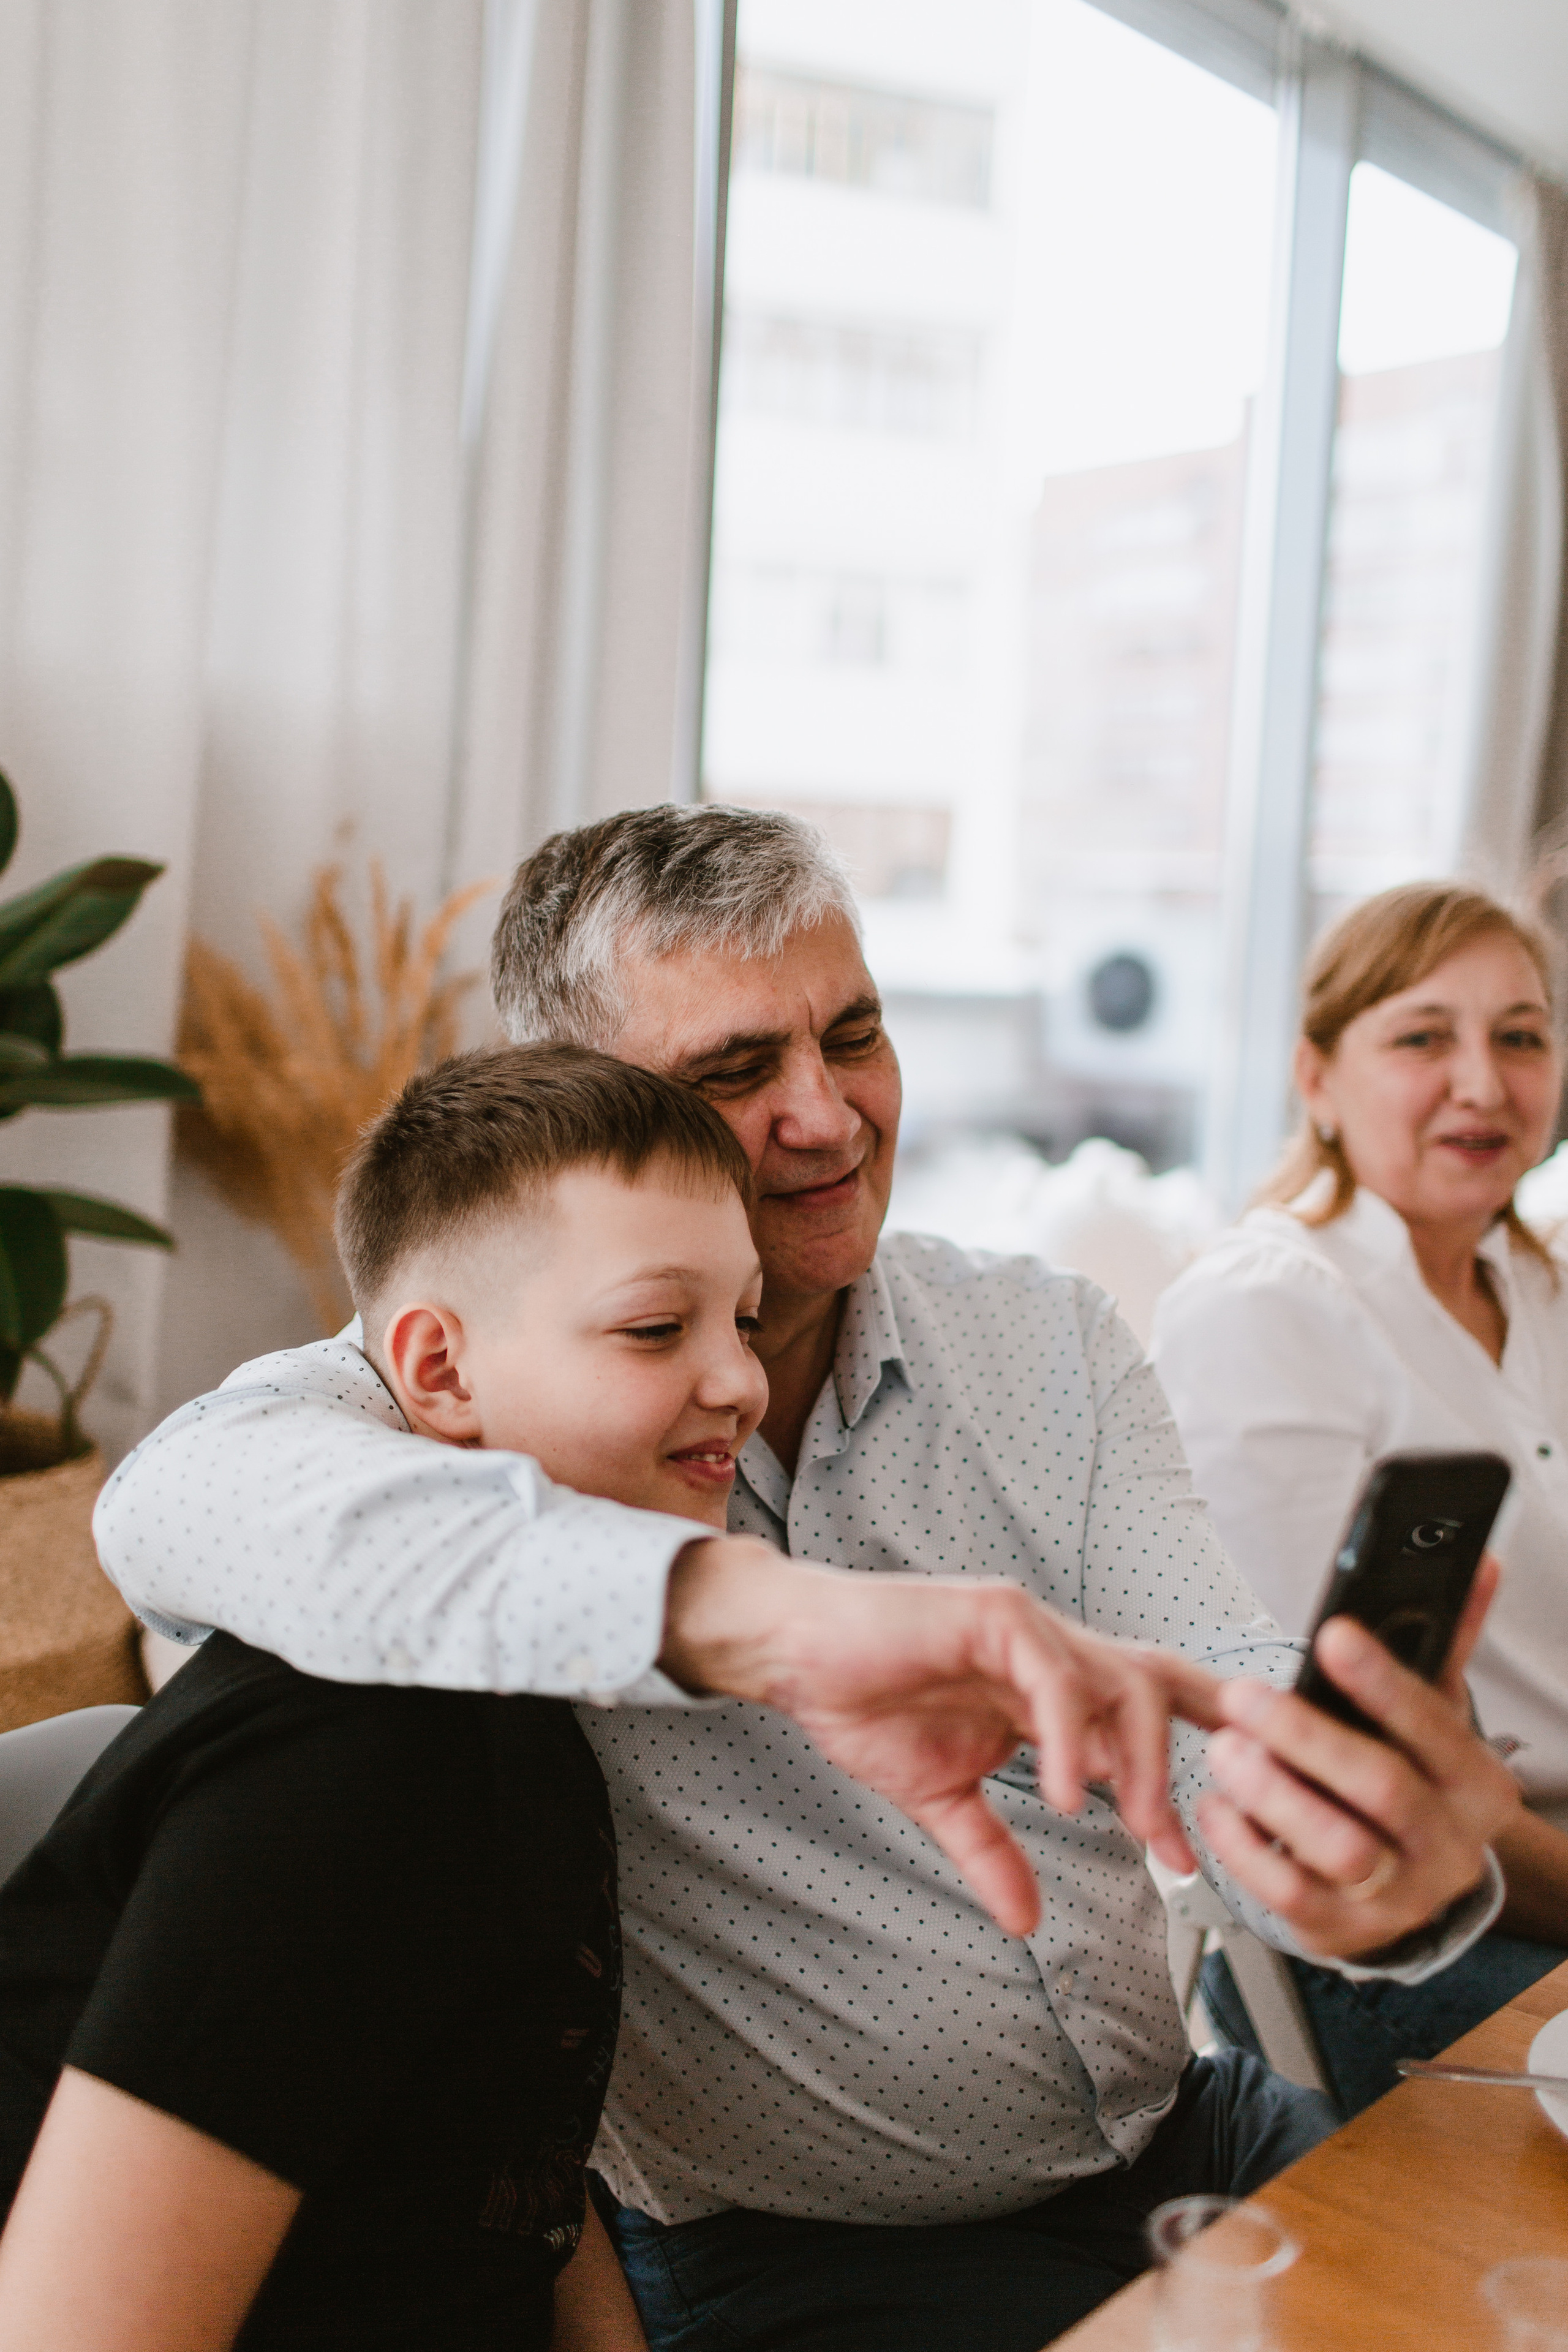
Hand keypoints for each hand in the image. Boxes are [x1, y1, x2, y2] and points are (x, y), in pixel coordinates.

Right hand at [661, 1538, 1223, 1936]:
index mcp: (1047, 1690)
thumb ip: (989, 1850)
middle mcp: (1052, 1651)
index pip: (1140, 1713)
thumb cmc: (862, 1703)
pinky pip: (1058, 1677)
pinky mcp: (996, 1616)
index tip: (1185, 1855)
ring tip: (1138, 1827)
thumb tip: (1026, 1922)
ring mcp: (1029, 1628)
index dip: (1177, 1774)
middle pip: (1159, 1687)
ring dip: (1142, 1760)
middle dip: (1192, 1760)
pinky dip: (1074, 1737)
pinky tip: (1069, 1795)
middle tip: (1184, 1847)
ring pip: (1124, 1681)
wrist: (794, 1655)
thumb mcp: (939, 1799)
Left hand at [1198, 1555, 1520, 1957]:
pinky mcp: (1344, 1932)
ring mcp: (1400, 1898)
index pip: (1436, 1726)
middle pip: (1383, 1789)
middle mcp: (1448, 1846)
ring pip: (1340, 1850)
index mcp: (1476, 1784)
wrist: (1412, 1885)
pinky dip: (1245, 1848)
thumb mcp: (1433, 1717)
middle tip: (1242, 1696)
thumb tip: (1481, 1563)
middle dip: (1307, 1736)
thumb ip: (1445, 1642)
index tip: (1331, 1633)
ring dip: (1273, 1795)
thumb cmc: (1412, 1781)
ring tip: (1224, 1750)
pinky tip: (1216, 1805)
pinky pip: (1290, 1895)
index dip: (1382, 1680)